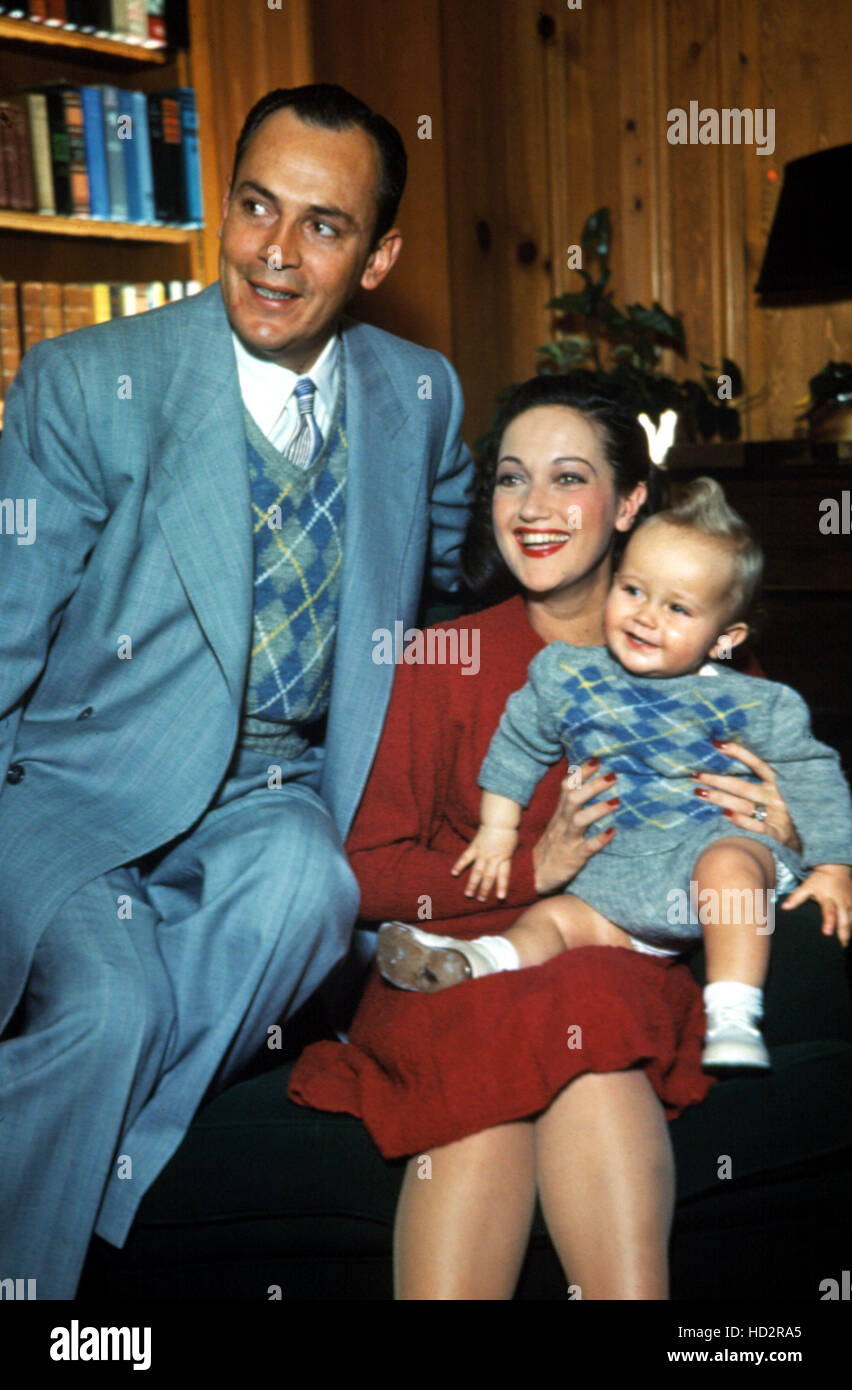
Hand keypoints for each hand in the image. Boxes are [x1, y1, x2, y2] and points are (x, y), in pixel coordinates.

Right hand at [452, 825, 518, 901]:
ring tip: (468, 894)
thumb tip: (504, 865)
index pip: (504, 875)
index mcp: (505, 858)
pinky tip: (454, 873)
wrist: (500, 819)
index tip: (501, 898)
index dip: (502, 887)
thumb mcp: (512, 847)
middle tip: (481, 900)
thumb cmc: (508, 832)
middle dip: (485, 889)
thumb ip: (507, 857)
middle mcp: (494, 858)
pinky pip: (466, 857)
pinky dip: (460, 865)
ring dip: (473, 883)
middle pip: (489, 876)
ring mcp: (483, 853)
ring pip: (477, 871)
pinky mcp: (475, 846)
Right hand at [531, 758, 618, 895]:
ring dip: (598, 809)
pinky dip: (600, 839)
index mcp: (559, 813)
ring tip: (617, 801)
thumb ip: (571, 806)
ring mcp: (568, 840)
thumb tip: (589, 785)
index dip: (580, 773)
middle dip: (592, 786)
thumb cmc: (553, 846)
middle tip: (613, 775)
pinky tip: (613, 832)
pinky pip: (587, 848)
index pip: (567, 787)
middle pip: (573, 799)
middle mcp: (562, 823)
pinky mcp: (574, 857)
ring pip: (579, 820)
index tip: (597, 759)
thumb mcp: (558, 823)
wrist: (535, 876)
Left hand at [692, 740, 800, 851]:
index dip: (739, 753)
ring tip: (699, 793)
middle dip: (718, 780)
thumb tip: (719, 769)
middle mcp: (775, 798)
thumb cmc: (775, 814)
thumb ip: (749, 783)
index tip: (716, 744)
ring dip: (721, 798)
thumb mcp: (768, 795)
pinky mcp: (776, 835)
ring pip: (745, 805)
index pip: (757, 765)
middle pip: (743, 786)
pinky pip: (758, 827)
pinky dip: (742, 821)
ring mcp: (777, 817)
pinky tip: (725, 816)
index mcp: (774, 785)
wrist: (797, 842)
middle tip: (696, 775)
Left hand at [781, 864, 851, 944]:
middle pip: (844, 919)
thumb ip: (796, 897)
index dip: (829, 923)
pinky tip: (851, 936)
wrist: (835, 868)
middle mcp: (841, 901)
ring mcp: (850, 902)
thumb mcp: (807, 886)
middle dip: (843, 933)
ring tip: (845, 945)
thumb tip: (784, 907)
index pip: (829, 912)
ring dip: (850, 932)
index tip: (827, 933)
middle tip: (841, 946)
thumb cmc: (819, 879)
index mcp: (828, 898)